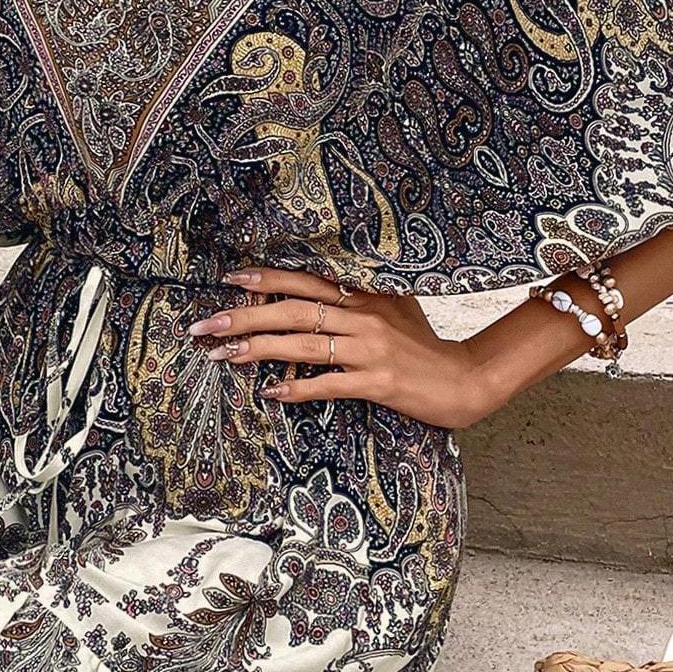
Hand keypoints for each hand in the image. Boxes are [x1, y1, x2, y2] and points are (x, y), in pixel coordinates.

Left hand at [187, 268, 500, 429]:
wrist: (466, 379)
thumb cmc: (424, 347)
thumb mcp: (394, 309)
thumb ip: (358, 298)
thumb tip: (315, 292)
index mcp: (365, 295)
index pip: (306, 281)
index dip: (266, 279)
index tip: (230, 279)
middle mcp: (365, 317)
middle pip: (293, 311)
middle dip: (245, 316)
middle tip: (206, 325)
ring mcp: (371, 349)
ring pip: (304, 345)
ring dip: (258, 350)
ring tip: (224, 355)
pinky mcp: (379, 381)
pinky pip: (330, 383)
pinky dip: (298, 387)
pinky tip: (271, 392)